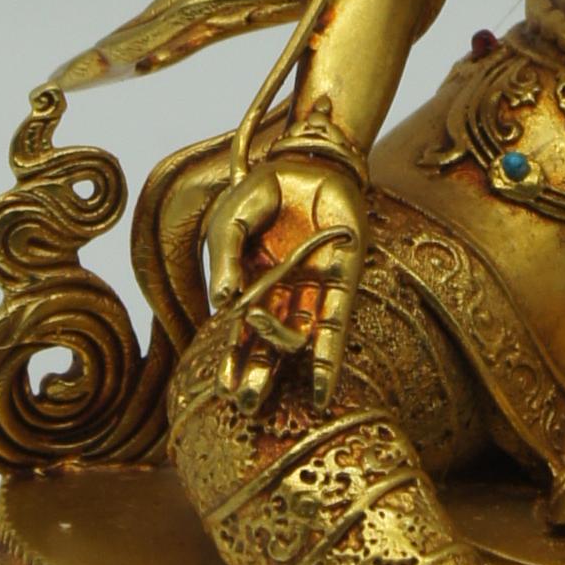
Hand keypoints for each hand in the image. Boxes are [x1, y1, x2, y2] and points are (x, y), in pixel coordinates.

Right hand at [204, 103, 368, 410]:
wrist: (308, 159)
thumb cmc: (266, 190)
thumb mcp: (232, 220)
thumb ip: (226, 259)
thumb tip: (221, 304)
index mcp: (252, 281)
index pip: (240, 328)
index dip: (232, 357)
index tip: (222, 388)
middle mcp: (283, 292)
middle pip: (268, 342)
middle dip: (257, 373)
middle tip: (246, 405)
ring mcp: (312, 290)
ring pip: (296, 340)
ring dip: (284, 370)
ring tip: (270, 401)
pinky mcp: (342, 282)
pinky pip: (334, 327)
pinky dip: (326, 358)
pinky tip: (321, 388)